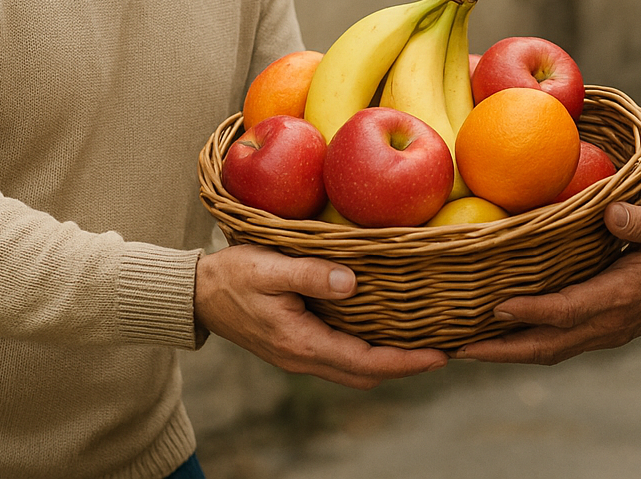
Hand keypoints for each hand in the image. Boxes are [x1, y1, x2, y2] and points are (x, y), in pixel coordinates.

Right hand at [194, 244, 446, 388]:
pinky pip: (341, 357)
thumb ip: (311, 275)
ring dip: (388, 361)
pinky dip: (368, 351)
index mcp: (302, 342)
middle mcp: (304, 357)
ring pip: (354, 370)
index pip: (366, 361)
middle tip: (443, 350)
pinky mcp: (297, 345)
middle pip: (366, 374)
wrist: (197, 293)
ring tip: (422, 341)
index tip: (440, 355)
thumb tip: (351, 281)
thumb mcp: (270, 267)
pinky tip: (383, 330)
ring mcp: (299, 355)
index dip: (406, 361)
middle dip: (406, 367)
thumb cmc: (233, 275)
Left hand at [454, 203, 640, 365]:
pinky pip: (554, 345)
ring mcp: (602, 333)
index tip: (497, 307)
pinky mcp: (599, 332)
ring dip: (505, 353)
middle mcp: (607, 323)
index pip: (569, 309)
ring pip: (546, 351)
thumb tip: (609, 211)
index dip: (533, 311)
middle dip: (501, 351)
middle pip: (546, 346)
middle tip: (457, 348)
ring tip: (463, 347)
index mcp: (621, 297)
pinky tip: (497, 337)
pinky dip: (522, 346)